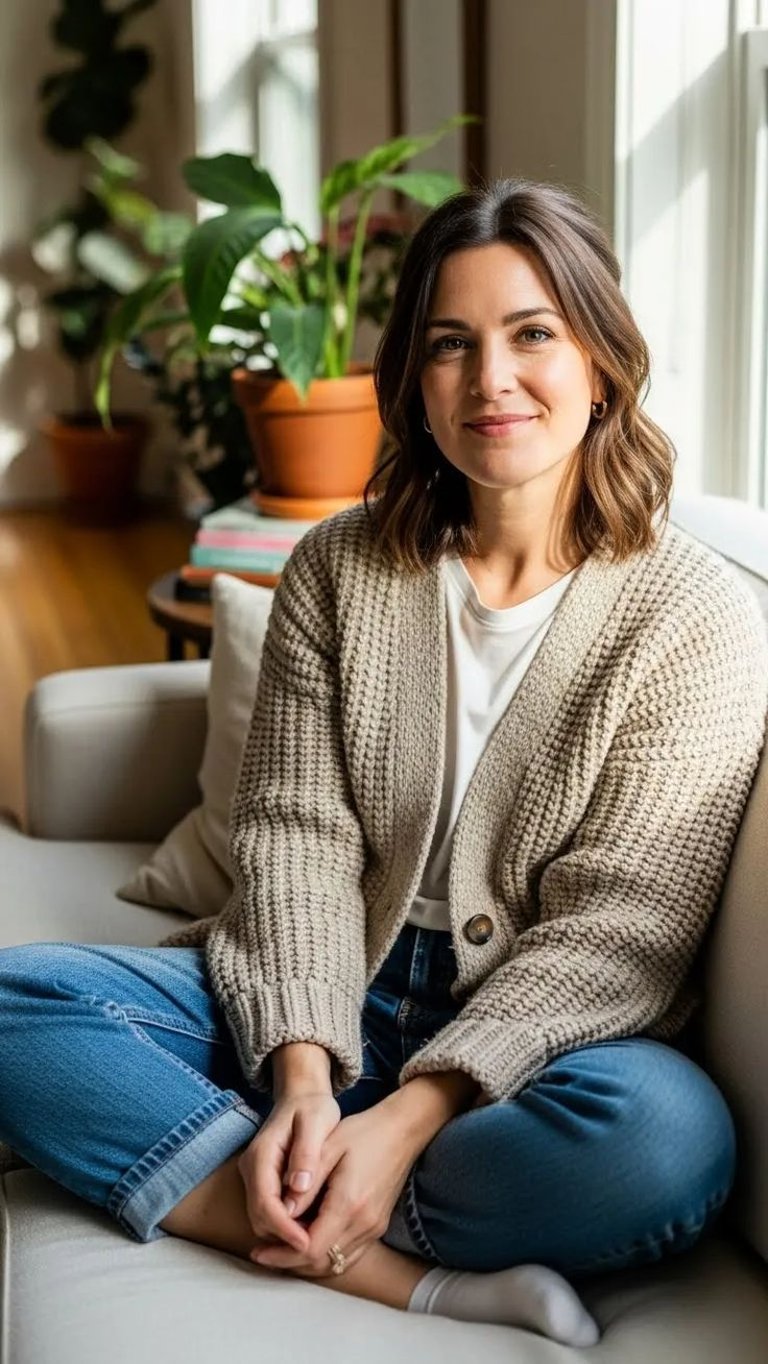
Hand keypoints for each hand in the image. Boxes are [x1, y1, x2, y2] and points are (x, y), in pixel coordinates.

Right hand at [237, 1089, 340, 1255]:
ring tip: (316, 1244)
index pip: (265, 1203)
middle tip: (316, 1251)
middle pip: (260, 1218)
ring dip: (285, 1237)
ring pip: (263, 1221)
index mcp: (262, 1154)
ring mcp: (255, 1178)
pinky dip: (287, 1228)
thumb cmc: (312, 1107)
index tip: (308, 1244)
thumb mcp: (317, 1121)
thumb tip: (298, 1188)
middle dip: (285, 1239)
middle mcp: (251, 1169)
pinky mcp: (264, 1184)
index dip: (285, 1228)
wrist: (301, 1096)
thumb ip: (306, 1153)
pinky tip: (312, 1230)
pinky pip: (270, 1215)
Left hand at [250, 1102, 417, 1276]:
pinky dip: (325, 1255)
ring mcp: (374, 1228)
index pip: (311, 1248)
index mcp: (349, 1203)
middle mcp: (364, 1223)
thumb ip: (306, 1182)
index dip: (282, 1254)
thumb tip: (282, 1212)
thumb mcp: (328, 1147)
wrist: (402, 1130)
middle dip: (289, 1262)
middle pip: (321, 1262)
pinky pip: (348, 1254)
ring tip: (280, 1250)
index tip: (258, 1250)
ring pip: (335, 1263)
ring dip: (306, 1262)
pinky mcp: (377, 1226)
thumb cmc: (363, 1132)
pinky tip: (307, 1241)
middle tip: (263, 1253)